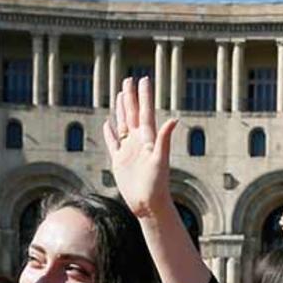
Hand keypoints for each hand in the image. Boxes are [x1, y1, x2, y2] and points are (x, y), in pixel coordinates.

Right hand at [103, 76, 176, 220]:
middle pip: (132, 114)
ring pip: (122, 124)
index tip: (143, 79)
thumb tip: (174, 119)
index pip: (145, 112)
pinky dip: (109, 132)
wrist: (148, 204)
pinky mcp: (119, 161)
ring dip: (121, 109)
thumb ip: (164, 138)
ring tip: (120, 95)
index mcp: (147, 138)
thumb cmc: (157, 183)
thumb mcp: (160, 159)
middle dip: (131, 96)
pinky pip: (113, 143)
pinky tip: (108, 123)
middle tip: (128, 79)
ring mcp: (128, 150)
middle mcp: (138, 142)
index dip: (144, 96)